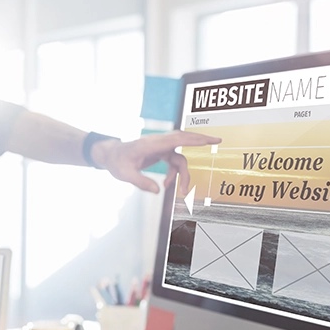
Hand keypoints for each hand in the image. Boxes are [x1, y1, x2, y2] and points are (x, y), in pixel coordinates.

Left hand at [93, 130, 221, 193]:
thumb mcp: (125, 175)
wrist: (110, 155)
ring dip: (182, 173)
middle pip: (183, 138)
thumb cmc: (116, 162)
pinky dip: (174, 173)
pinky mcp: (160, 151)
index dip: (193, 138)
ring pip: (179, 156)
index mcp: (150, 144)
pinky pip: (174, 160)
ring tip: (178, 190)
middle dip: (201, 140)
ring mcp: (159, 146)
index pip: (176, 139)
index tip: (208, 139)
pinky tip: (166, 183)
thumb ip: (141, 182)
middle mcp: (157, 142)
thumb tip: (158, 191)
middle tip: (218, 141)